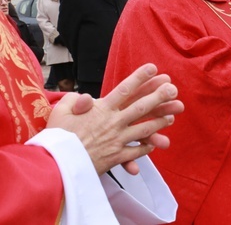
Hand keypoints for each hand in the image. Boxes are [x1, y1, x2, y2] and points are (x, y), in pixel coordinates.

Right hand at [47, 64, 183, 175]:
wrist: (55, 165)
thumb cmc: (56, 136)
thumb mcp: (61, 111)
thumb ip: (75, 100)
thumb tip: (85, 97)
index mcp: (101, 110)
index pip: (124, 89)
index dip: (140, 78)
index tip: (154, 68)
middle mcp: (113, 123)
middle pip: (141, 107)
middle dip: (159, 97)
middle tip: (173, 89)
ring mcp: (116, 140)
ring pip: (144, 129)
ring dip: (159, 123)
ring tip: (171, 118)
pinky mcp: (115, 157)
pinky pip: (135, 152)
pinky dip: (145, 148)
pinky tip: (154, 145)